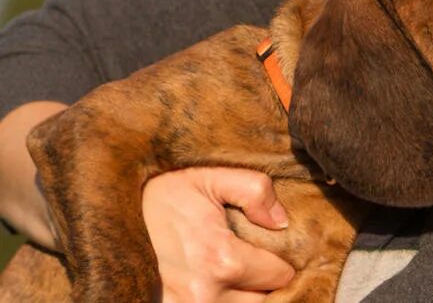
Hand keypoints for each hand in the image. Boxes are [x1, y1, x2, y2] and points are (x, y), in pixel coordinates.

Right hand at [142, 168, 295, 302]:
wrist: (114, 213)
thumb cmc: (166, 193)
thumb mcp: (212, 177)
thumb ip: (255, 190)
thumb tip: (281, 222)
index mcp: (220, 259)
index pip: (280, 276)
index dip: (282, 261)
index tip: (274, 248)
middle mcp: (204, 293)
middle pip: (262, 300)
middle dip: (263, 280)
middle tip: (255, 258)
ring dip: (243, 294)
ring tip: (236, 271)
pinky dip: (222, 300)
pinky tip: (219, 283)